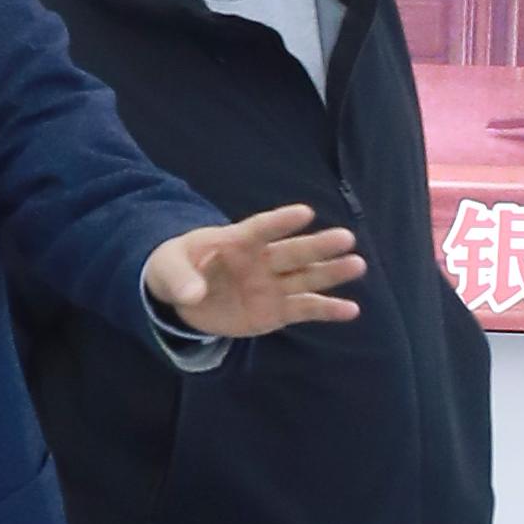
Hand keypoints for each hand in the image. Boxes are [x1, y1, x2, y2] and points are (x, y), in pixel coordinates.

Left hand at [145, 205, 363, 336]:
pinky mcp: (276, 310)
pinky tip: (350, 310)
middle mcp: (262, 260)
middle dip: (318, 246)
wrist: (182, 294)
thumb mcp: (166, 269)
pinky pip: (304, 309)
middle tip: (346, 238)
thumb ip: (179, 279)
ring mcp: (272, 285)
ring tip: (356, 265)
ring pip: (306, 277)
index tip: (304, 213)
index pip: (259, 229)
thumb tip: (193, 295)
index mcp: (236, 241)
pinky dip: (326, 310)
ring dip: (331, 273)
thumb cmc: (175, 270)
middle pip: (293, 252)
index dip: (280, 221)